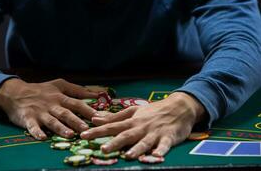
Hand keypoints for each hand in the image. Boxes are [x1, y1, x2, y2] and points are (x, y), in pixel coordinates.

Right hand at [0, 78, 99, 139]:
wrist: (16, 92)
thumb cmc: (41, 90)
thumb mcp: (59, 84)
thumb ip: (77, 89)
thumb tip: (96, 93)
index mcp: (60, 97)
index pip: (77, 103)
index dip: (88, 110)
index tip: (100, 117)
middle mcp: (52, 105)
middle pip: (66, 113)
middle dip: (77, 121)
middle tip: (87, 129)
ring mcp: (40, 112)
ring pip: (52, 121)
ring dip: (61, 128)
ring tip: (70, 135)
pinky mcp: (28, 119)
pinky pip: (32, 127)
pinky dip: (37, 132)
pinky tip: (43, 138)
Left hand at [81, 92, 205, 158]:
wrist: (178, 106)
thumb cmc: (153, 110)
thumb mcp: (134, 111)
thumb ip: (115, 117)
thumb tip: (95, 119)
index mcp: (132, 121)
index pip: (112, 126)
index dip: (97, 131)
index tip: (83, 135)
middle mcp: (141, 127)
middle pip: (126, 135)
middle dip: (114, 142)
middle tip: (103, 149)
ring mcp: (155, 133)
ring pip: (144, 142)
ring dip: (136, 149)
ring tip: (128, 155)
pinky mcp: (169, 137)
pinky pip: (165, 145)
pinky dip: (161, 150)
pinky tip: (157, 155)